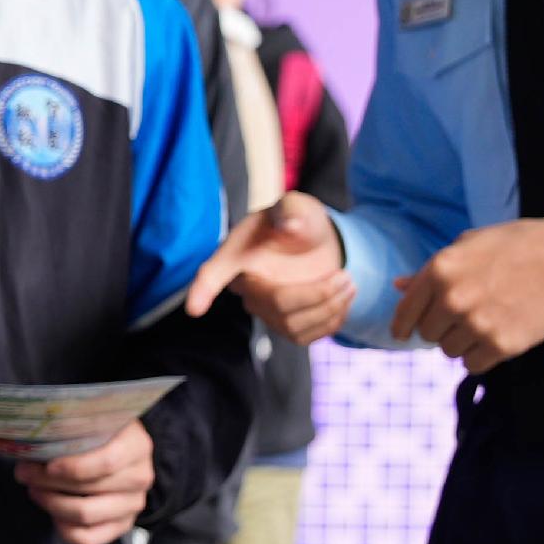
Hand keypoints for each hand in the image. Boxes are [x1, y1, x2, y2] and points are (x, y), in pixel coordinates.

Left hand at [14, 419, 157, 543]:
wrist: (122, 452)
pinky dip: (63, 529)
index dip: (73, 467)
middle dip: (48, 482)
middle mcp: (140, 477)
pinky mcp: (122, 526)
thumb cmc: (99, 433)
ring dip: (51, 503)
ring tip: (33, 489)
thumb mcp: (92, 421)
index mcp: (137, 446)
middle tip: (24, 472)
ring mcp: (133, 505)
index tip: (46, 464)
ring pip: (85, 515)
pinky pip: (87, 540)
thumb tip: (31, 442)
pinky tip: (52, 512)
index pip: (106, 462)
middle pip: (89, 489)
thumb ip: (71, 428)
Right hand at [185, 191, 354, 343]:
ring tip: (349, 283)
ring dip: (331, 306)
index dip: (203, 290)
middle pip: (277, 303)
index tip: (194, 309)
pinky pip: (307, 337)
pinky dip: (333, 319)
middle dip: (318, 293)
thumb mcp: (297, 206)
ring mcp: (264, 311)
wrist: (317, 246)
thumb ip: (292, 210)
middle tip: (345, 276)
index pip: (214, 272)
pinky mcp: (285, 327)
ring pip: (294, 325)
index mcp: (238, 253)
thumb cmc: (298, 222)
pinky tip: (341, 299)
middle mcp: (245, 286)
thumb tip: (290, 225)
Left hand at [388, 212, 543, 370]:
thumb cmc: (521, 245)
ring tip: (489, 320)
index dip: (402, 326)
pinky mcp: (502, 345)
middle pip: (428, 334)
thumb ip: (432, 269)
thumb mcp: (471, 244)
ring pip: (450, 351)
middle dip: (443, 328)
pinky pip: (473, 365)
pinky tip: (498, 336)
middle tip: (468, 315)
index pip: (406, 312)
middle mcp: (452, 299)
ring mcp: (477, 324)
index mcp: (440, 270)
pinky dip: (482, 356)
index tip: (402, 334)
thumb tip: (399, 286)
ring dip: (464, 342)